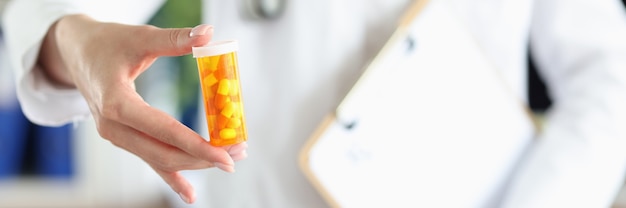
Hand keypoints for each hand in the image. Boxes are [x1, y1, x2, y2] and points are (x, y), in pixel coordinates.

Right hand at [37, 14, 246, 203]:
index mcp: (116, 103)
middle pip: (164, 153)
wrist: (75, 51)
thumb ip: (175, 39)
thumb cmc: (106, 42)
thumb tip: (208, 33)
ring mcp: (116, 135)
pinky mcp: (122, 137)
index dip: (196, 146)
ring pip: (160, 159)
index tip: (225, 156)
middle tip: (237, 154)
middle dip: (203, 157)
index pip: (163, 131)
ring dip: (194, 162)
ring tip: (228, 159)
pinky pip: (150, 159)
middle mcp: (113, 126)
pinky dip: (172, 176)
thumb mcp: (140, 37)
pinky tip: (191, 194)